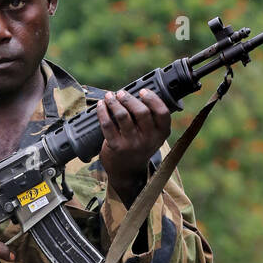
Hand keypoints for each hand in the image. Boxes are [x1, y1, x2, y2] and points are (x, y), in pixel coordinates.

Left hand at [97, 87, 171, 206]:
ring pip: (123, 116)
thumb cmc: (139, 147)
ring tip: (110, 97)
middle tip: (122, 93)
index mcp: (161, 134)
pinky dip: (102, 112)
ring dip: (114, 102)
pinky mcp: (116, 147)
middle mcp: (148, 140)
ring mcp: (132, 144)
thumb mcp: (152, 136)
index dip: (152, 99)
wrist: (127, 172)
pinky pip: (108, 124)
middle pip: (141, 111)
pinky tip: (101, 106)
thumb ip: (152, 119)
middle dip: (129, 98)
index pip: (162, 113)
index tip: (142, 91)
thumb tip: (139, 92)